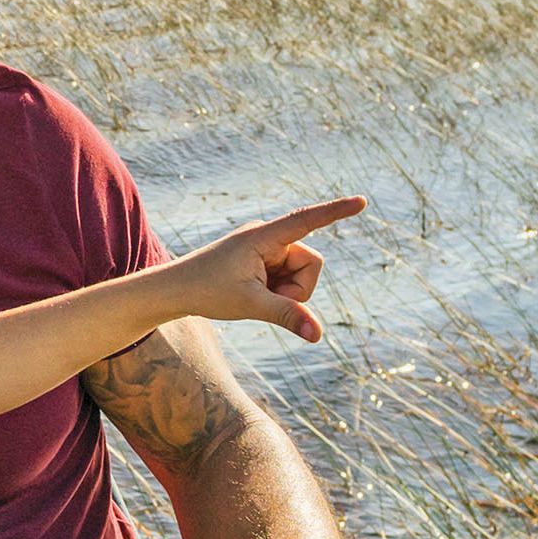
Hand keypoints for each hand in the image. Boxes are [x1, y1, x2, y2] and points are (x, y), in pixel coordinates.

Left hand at [175, 197, 358, 344]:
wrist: (176, 290)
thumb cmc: (207, 291)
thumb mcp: (250, 305)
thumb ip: (286, 316)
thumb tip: (317, 335)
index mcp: (264, 236)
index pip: (307, 220)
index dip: (336, 212)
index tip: (361, 202)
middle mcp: (269, 237)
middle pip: (310, 265)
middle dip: (297, 289)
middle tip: (263, 298)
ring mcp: (267, 249)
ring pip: (302, 275)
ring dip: (286, 293)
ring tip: (254, 296)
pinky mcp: (264, 261)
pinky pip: (288, 279)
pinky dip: (277, 293)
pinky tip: (253, 294)